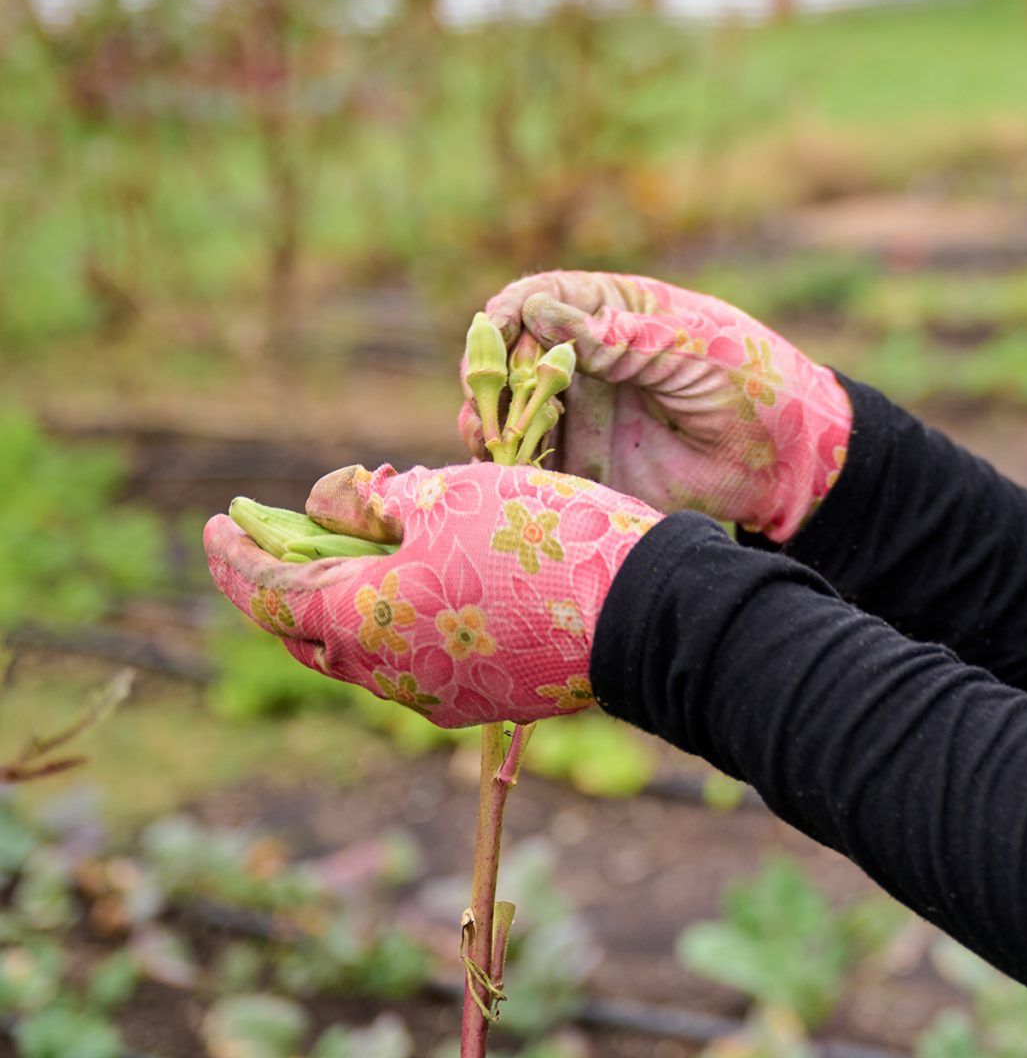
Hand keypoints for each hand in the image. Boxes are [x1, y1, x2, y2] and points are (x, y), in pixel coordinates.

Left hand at [203, 462, 659, 729]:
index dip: (235, 554)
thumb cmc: (539, 539)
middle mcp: (385, 673)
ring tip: (360, 554)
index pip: (268, 590)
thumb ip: (373, 499)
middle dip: (282, 586)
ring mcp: (434, 698)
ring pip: (363, 653)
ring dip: (347, 605)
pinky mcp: (481, 703)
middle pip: (306, 634)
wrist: (641, 615)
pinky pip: (415, 663)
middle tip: (277, 539)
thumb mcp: (450, 494)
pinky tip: (428, 586)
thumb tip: (325, 502)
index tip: (216, 522)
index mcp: (361, 619)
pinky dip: (398, 623)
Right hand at [456, 271, 849, 540]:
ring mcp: (582, 414)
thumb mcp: (690, 348)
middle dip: (488, 377)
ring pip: (509, 414)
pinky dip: (511, 469)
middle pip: (509, 359)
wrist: (790, 459)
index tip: (495, 335)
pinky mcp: (585, 466)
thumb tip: (537, 310)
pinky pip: (532, 467)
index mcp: (614, 311)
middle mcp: (586, 360)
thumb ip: (618, 338)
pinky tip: (511, 474)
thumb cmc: (754, 380)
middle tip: (493, 403)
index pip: (539, 299)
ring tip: (494, 442)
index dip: (508, 313)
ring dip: (490, 425)